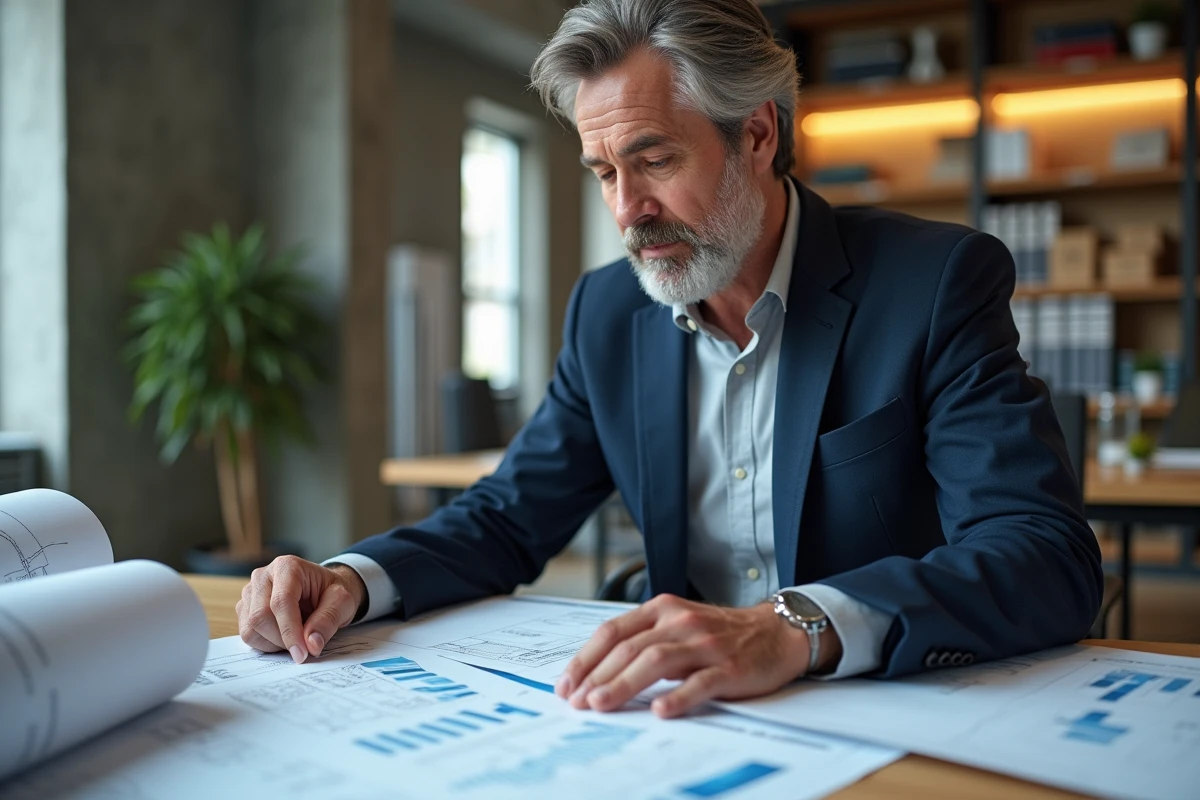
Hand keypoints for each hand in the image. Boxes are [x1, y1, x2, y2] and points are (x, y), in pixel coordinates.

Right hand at [236, 556, 366, 663]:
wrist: (323, 590)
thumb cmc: (331, 592)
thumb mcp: (342, 602)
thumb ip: (328, 620)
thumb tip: (311, 645)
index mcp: (288, 567)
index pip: (281, 602)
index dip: (290, 631)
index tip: (302, 653)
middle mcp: (263, 576)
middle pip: (260, 616)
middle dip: (283, 639)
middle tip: (304, 645)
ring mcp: (250, 592)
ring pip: (250, 628)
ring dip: (274, 642)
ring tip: (296, 636)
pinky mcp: (244, 607)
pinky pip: (247, 634)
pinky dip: (266, 643)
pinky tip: (283, 636)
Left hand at [554, 594, 840, 718]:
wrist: (777, 631)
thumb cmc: (721, 633)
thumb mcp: (677, 624)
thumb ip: (643, 640)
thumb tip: (597, 673)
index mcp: (661, 609)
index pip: (613, 632)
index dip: (585, 659)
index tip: (565, 684)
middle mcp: (679, 621)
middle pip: (629, 648)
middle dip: (596, 676)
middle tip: (576, 701)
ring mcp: (705, 643)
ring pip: (656, 661)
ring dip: (623, 684)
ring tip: (601, 704)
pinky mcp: (729, 667)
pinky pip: (700, 682)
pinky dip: (678, 696)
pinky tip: (660, 711)